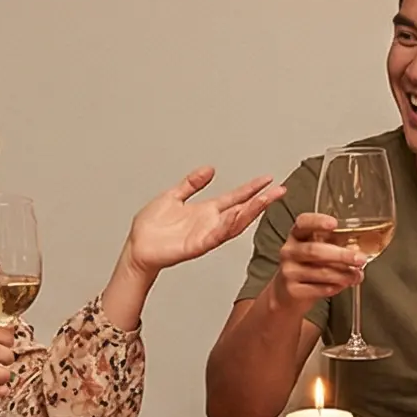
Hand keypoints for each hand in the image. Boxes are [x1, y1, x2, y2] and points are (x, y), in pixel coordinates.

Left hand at [125, 166, 287, 278]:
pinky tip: (236, 216)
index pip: (235, 198)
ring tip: (265, 200)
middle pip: (242, 210)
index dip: (252, 189)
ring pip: (233, 224)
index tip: (268, 179)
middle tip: (279, 190)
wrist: (137, 247)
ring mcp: (205, 235)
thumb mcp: (173, 196)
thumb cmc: (151, 227)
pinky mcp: (196, 246)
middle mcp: (210, 223)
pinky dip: (226, 226)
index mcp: (206, 211)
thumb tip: (210, 169)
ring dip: (250, 212)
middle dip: (261, 201)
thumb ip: (191, 183)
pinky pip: (215, 236)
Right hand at [265, 211, 368, 316]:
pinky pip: (317, 289)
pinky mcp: (292, 290)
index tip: (334, 224)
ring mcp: (289, 271)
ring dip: (343, 274)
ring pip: (320, 272)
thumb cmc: (306, 268)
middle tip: (360, 258)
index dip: (317, 221)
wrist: (286, 294)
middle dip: (341, 255)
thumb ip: (334, 246)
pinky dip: (334, 288)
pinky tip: (343, 286)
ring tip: (356, 276)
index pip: (303, 223)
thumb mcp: (316, 251)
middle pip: (315, 250)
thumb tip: (357, 248)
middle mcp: (290, 251)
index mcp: (297, 236)